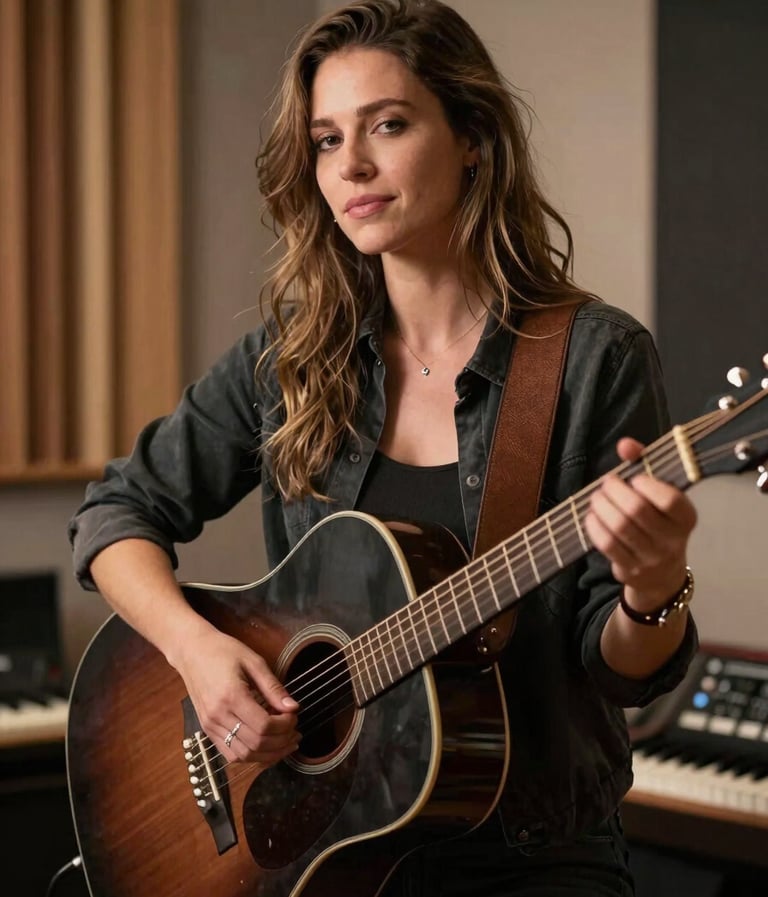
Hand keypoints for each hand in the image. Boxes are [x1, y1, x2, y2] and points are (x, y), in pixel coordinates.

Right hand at [173, 626, 299, 765]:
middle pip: (255, 744)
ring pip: (244, 755)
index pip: (263, 725)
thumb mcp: (253, 661)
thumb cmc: (222, 651)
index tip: (294, 716)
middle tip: (295, 732)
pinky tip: (265, 746)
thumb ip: (273, 687)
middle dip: (281, 742)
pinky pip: (230, 754)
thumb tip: (293, 707)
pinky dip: (251, 755)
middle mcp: (218, 715)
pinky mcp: (207, 730)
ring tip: (285, 743)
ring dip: (268, 754)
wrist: (191, 651)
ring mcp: (210, 725)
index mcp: (231, 696)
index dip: (285, 726)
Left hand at [585, 437, 697, 609]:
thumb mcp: (660, 494)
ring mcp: (651, 557)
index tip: (634, 478)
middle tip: (606, 483)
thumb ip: (644, 463)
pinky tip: (593, 516)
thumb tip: (625, 444)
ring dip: (601, 506)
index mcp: (686, 518)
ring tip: (597, 497)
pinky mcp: (630, 569)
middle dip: (614, 490)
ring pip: (619, 526)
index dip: (647, 484)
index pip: (670, 499)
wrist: (661, 573)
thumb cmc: (659, 522)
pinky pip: (606, 544)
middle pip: (636, 509)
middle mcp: (672, 540)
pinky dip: (594, 525)